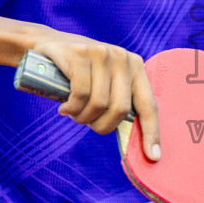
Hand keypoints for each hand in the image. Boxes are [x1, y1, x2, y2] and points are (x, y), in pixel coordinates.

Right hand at [30, 34, 160, 158]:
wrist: (50, 46)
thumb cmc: (80, 72)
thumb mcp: (104, 82)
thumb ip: (118, 101)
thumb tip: (133, 139)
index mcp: (136, 67)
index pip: (148, 104)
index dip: (152, 132)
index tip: (153, 156)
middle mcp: (122, 58)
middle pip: (120, 109)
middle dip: (102, 126)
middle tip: (87, 123)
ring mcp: (102, 53)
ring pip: (99, 104)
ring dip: (83, 117)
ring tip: (74, 113)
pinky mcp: (80, 54)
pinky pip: (80, 94)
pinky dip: (72, 108)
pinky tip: (65, 108)